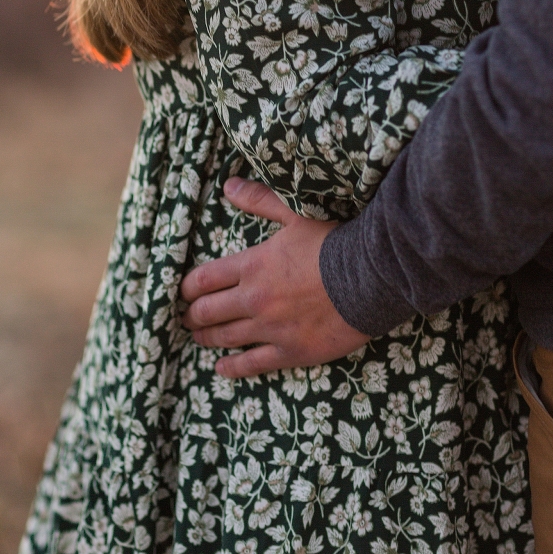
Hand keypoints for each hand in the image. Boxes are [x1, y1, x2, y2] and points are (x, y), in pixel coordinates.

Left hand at [180, 177, 368, 376]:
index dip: (187, 288)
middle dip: (191, 315)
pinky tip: (221, 368)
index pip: (203, 279)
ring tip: (197, 338)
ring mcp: (271, 328)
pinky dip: (232, 368)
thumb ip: (259, 200)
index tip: (182, 292)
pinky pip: (253, 364)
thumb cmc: (333, 243)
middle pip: (208, 311)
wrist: (370, 276)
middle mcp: (254, 299)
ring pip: (225, 338)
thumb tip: (228, 185)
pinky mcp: (291, 351)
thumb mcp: (294, 214)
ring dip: (206, 338)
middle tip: (185, 318)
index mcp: (251, 265)